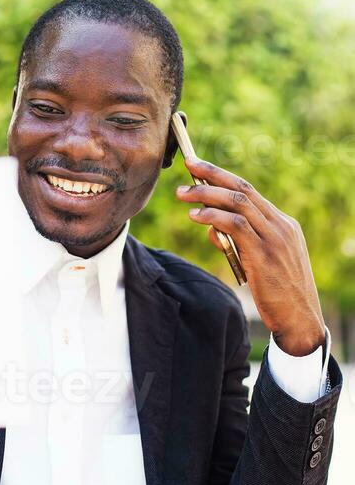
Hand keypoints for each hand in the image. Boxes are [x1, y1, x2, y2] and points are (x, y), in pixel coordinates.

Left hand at [175, 157, 325, 356]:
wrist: (299, 320)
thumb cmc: (278, 293)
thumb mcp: (259, 261)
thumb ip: (237, 241)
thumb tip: (209, 227)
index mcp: (283, 224)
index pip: (250, 191)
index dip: (223, 176)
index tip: (199, 167)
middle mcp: (281, 226)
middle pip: (243, 189)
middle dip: (213, 174)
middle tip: (189, 164)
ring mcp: (275, 238)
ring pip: (238, 202)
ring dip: (207, 194)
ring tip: (183, 194)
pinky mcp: (264, 254)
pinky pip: (235, 225)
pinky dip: (213, 217)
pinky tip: (196, 217)